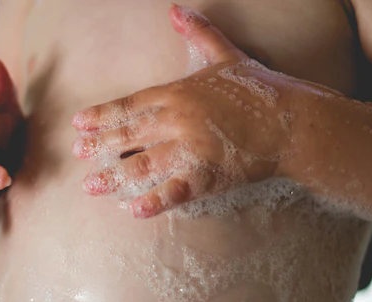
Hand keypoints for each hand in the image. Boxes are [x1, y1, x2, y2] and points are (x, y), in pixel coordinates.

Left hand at [71, 4, 302, 218]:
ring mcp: (191, 147)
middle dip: (100, 144)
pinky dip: (154, 201)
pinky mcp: (208, 173)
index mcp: (178, 93)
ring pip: (143, 162)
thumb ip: (198, 34)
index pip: (130, 104)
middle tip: (77, 152)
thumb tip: (176, 9)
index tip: (78, 123)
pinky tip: (134, 211)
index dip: (102, 114)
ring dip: (114, 176)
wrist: (294, 121)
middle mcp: (178, 119)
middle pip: (129, 133)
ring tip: (90, 185)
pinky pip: (175, 190)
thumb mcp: (226, 55)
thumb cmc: (261, 88)